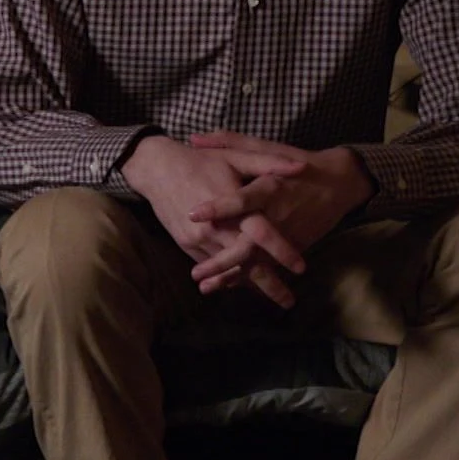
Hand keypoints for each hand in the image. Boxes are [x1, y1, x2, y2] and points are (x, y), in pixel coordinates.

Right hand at [119, 134, 309, 307]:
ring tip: (272, 299)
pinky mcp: (186, 245)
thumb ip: (269, 162)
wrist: (156, 168)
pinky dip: (227, 277)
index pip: (263, 234)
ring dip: (250, 284)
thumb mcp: (234, 156)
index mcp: (232, 206)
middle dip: (270, 284)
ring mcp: (198, 240)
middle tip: (290, 303)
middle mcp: (215, 228)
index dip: (283, 251)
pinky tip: (243, 285)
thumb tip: (302, 168)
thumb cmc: (200, 161)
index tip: (302, 268)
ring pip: (229, 269)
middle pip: (247, 262)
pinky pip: (211, 266)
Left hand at [182, 132, 375, 297]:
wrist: (338, 183)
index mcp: (268, 187)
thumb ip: (229, 142)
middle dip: (222, 261)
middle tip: (197, 273)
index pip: (241, 200)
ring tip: (206, 287)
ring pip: (258, 261)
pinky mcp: (293, 247)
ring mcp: (286, 235)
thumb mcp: (265, 147)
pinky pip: (269, 265)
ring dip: (232, 277)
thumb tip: (193, 138)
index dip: (219, 206)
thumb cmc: (297, 162)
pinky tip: (226, 286)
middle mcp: (276, 215)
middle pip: (248, 243)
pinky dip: (248, 278)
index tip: (194, 213)